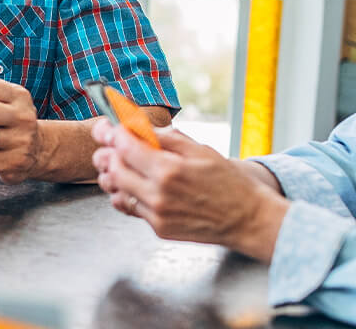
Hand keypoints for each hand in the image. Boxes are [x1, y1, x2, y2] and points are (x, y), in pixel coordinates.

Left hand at [90, 121, 288, 259]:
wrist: (248, 219)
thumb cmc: (229, 183)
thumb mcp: (201, 149)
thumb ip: (167, 137)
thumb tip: (139, 126)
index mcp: (169, 170)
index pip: (125, 147)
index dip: (112, 134)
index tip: (110, 128)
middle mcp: (159, 195)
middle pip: (114, 169)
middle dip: (107, 154)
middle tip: (110, 145)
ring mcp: (157, 215)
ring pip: (117, 191)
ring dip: (113, 175)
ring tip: (119, 165)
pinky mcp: (159, 228)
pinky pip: (130, 208)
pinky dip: (126, 193)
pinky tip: (134, 184)